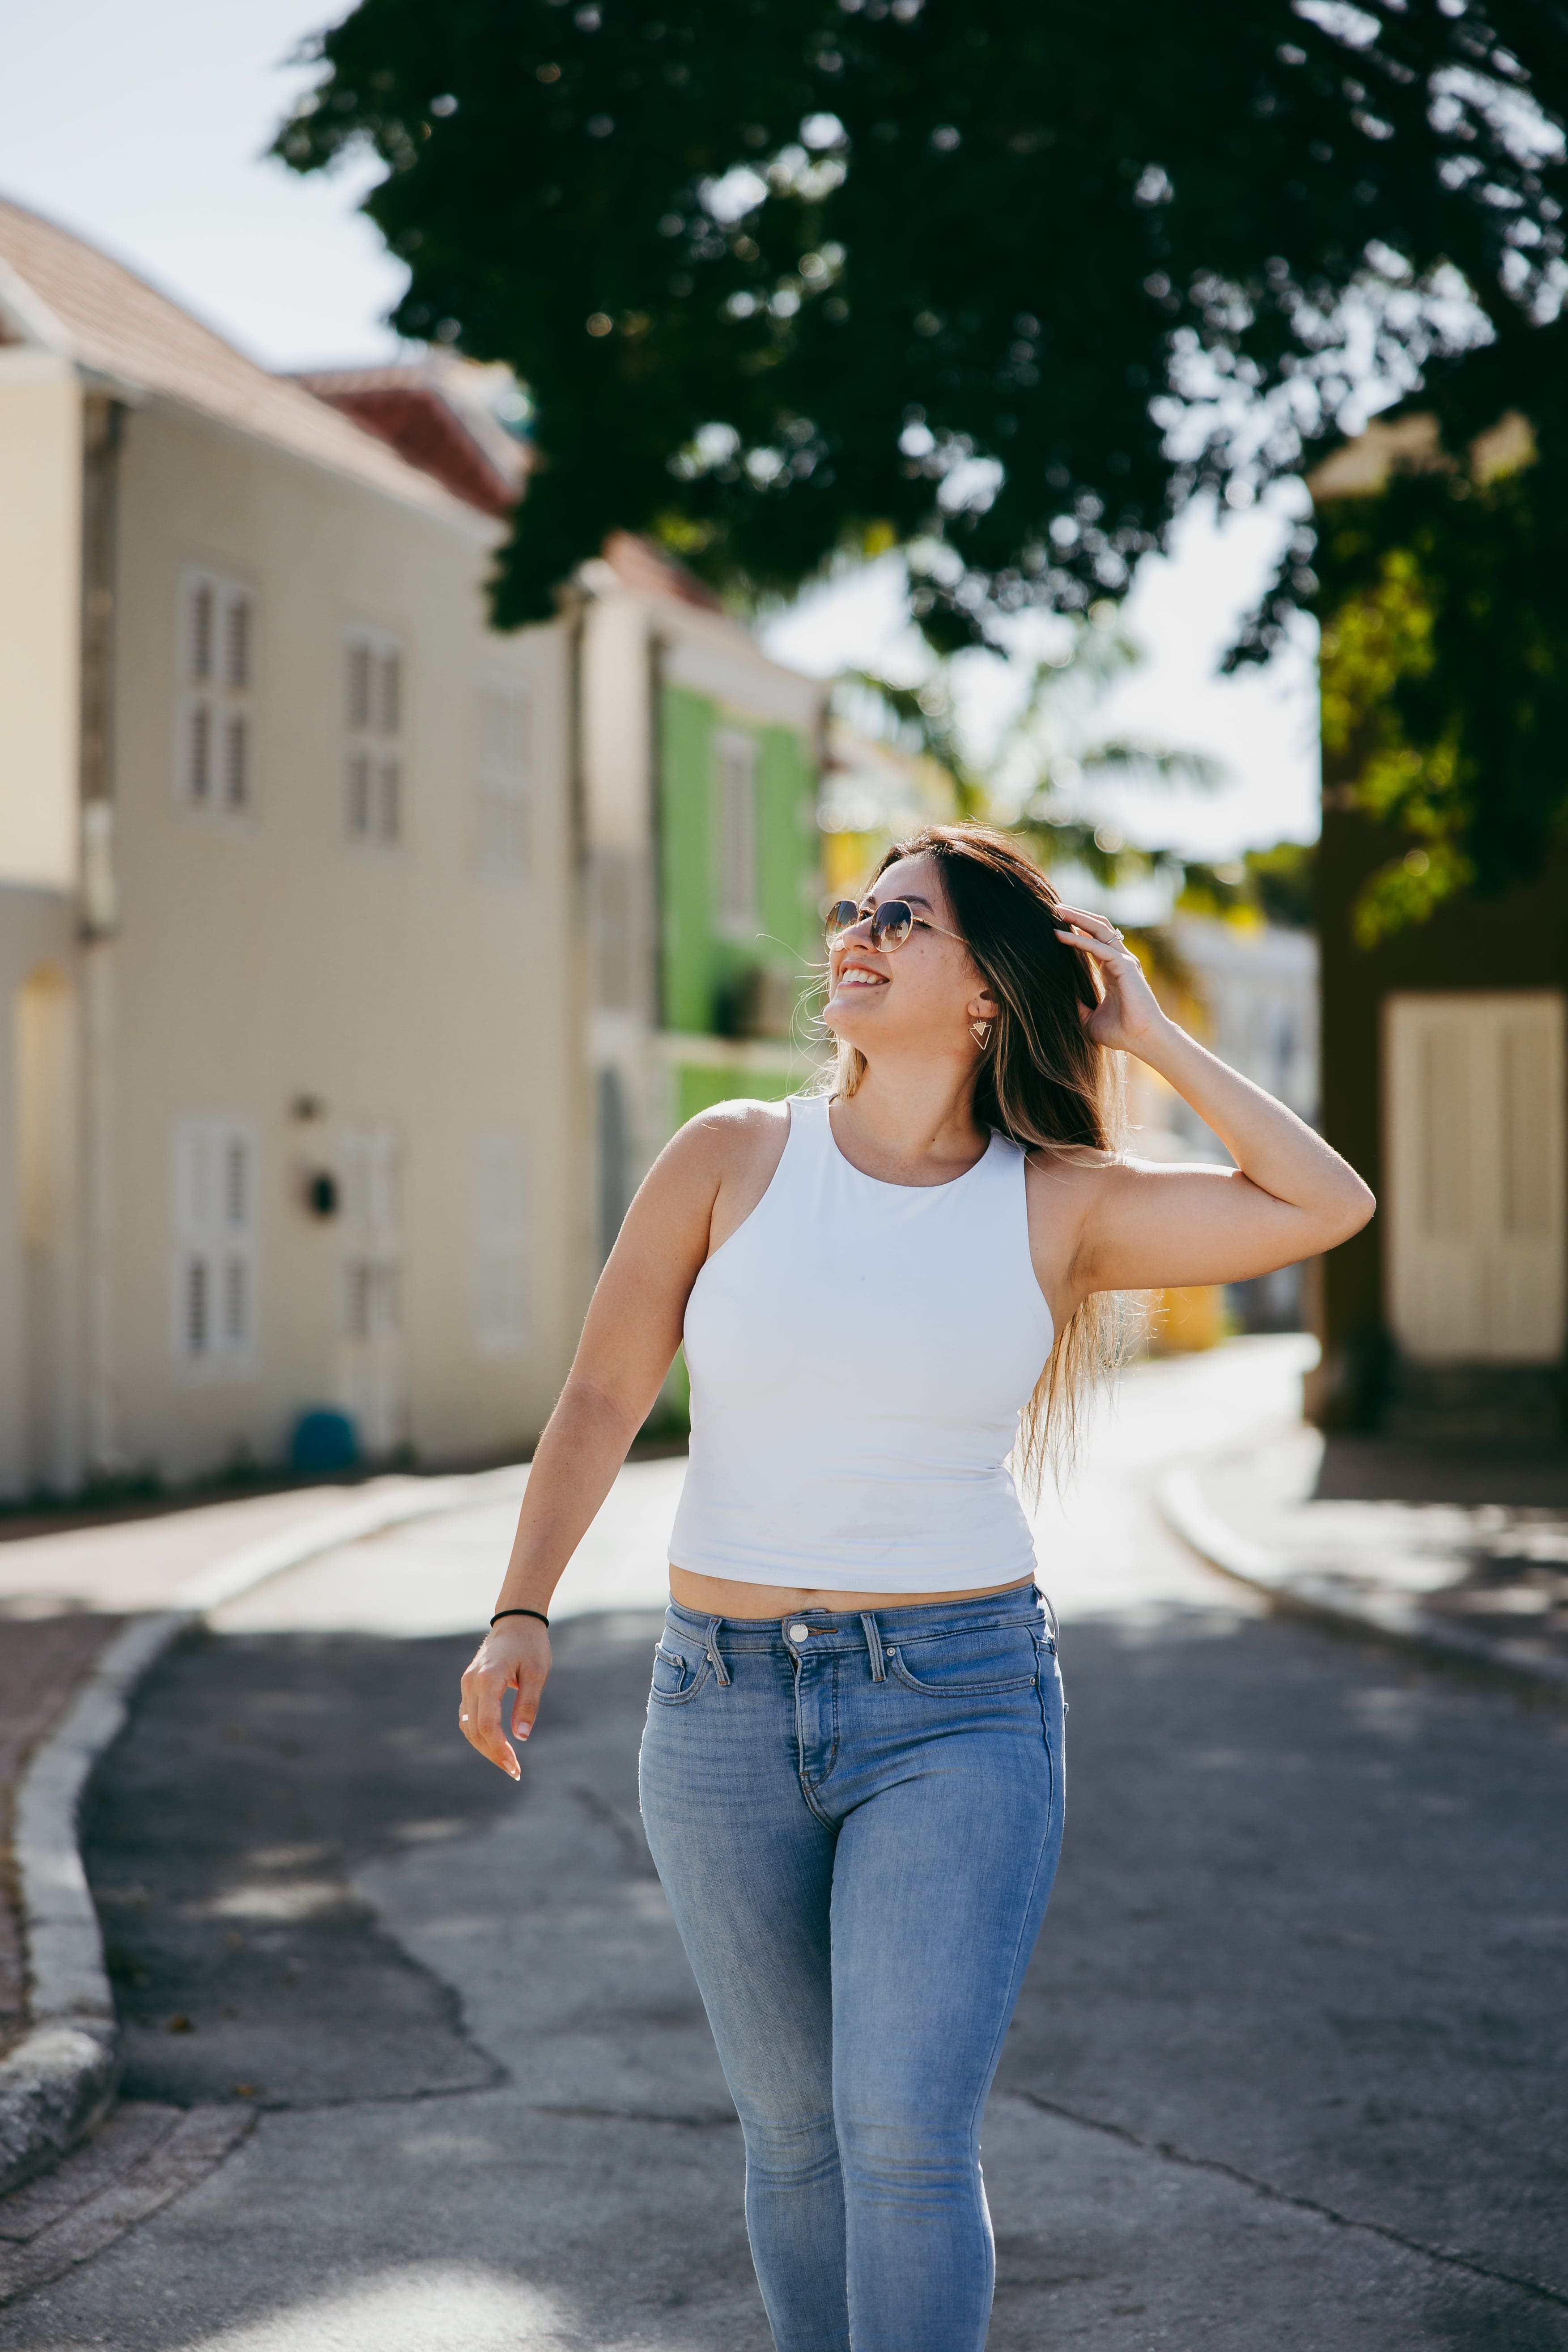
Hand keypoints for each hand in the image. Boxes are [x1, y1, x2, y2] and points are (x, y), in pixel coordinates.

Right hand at [459, 1620, 550, 1779]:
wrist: (515, 1620)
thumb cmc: (531, 1644)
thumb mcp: (537, 1673)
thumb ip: (528, 1704)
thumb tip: (521, 1737)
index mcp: (488, 1679)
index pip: (487, 1725)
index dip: (499, 1750)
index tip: (515, 1767)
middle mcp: (471, 1683)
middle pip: (474, 1730)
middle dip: (493, 1754)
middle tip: (514, 1771)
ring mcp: (466, 1684)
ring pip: (468, 1726)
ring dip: (485, 1747)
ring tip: (507, 1762)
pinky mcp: (468, 1685)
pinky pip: (468, 1716)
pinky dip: (479, 1734)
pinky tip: (496, 1744)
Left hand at [1053, 906, 1167, 1055]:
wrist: (1143, 1041)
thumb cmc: (1121, 1032)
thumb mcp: (1088, 1017)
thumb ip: (1077, 1004)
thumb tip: (1058, 997)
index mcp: (1112, 969)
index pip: (1093, 939)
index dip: (1076, 928)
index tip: (1055, 922)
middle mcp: (1119, 960)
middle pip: (1097, 927)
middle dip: (1076, 915)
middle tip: (1053, 908)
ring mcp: (1124, 961)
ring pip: (1099, 929)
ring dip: (1076, 918)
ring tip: (1056, 911)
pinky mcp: (1125, 966)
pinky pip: (1098, 947)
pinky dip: (1078, 939)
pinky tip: (1060, 935)